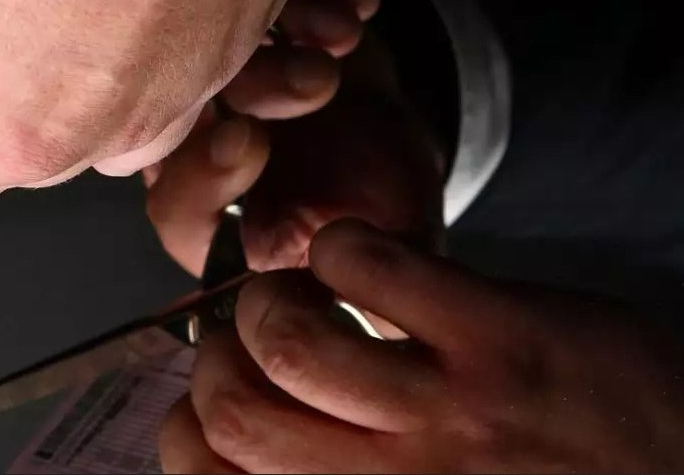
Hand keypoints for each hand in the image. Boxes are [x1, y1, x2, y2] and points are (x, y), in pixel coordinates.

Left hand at [145, 0, 441, 276]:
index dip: (202, 175)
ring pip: (221, 36)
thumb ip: (337, 279)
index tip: (245, 142)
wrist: (394, 149)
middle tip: (313, 81)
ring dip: (283, 27)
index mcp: (206, 216)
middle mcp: (192, 141)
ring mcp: (217, 74)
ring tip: (343, 37)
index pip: (176, 204)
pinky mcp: (251, 17)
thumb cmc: (377, 218)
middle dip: (253, 85)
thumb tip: (289, 276)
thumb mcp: (372, 263)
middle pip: (190, 107)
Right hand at [160, 219, 683, 473]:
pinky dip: (342, 247)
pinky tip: (363, 260)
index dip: (184, 428)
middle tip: (254, 338)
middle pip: (236, 413)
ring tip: (305, 294)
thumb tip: (234, 436)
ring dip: (275, 298)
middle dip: (222, 357)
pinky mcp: (499, 339)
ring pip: (290, 341)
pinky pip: (368, 267)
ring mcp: (451, 415)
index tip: (210, 400)